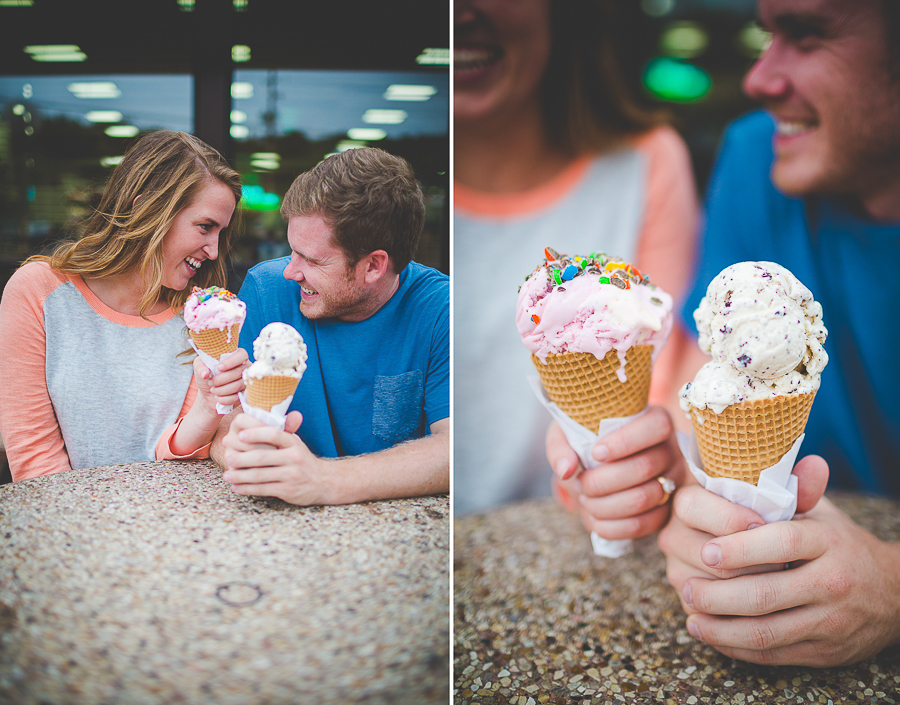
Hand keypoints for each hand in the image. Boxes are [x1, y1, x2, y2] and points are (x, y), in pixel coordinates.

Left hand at [193, 348, 248, 412]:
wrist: (208, 392)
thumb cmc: (207, 375)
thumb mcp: (199, 367)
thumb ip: (200, 367)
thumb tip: (205, 374)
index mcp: (236, 356)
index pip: (241, 355)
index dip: (231, 362)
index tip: (218, 368)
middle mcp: (244, 367)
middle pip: (239, 372)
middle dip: (221, 379)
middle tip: (210, 382)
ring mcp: (246, 381)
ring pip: (237, 385)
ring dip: (221, 390)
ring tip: (212, 390)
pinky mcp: (244, 394)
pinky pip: (237, 397)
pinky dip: (224, 399)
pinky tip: (217, 398)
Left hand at [221, 411, 330, 505]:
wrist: (323, 481)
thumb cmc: (302, 459)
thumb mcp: (295, 443)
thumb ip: (280, 432)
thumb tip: (262, 415)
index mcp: (293, 443)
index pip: (274, 434)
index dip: (256, 434)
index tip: (240, 434)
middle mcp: (294, 457)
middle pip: (262, 457)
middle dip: (242, 458)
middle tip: (228, 457)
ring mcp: (291, 475)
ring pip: (260, 475)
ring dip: (240, 476)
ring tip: (227, 475)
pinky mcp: (288, 490)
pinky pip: (263, 489)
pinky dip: (247, 489)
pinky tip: (236, 487)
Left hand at [545, 406, 686, 539]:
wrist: (594, 466)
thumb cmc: (584, 442)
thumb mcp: (567, 435)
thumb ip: (561, 448)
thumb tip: (566, 470)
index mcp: (654, 421)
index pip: (656, 427)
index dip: (625, 442)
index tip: (595, 453)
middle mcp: (670, 450)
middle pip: (645, 468)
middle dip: (603, 481)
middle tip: (581, 484)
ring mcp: (672, 482)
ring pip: (644, 499)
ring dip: (605, 505)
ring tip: (586, 499)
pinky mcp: (666, 510)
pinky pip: (644, 525)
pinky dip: (613, 526)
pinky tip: (595, 518)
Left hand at [659, 456, 899, 665]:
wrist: (894, 591)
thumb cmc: (839, 543)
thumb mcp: (821, 513)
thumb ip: (790, 490)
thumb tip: (769, 453)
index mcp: (827, 541)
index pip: (781, 543)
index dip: (740, 549)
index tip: (706, 551)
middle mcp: (831, 582)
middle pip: (765, 594)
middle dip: (716, 595)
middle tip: (685, 587)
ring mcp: (829, 621)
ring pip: (765, 632)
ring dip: (720, 627)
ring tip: (691, 615)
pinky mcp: (825, 651)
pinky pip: (774, 655)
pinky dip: (737, 647)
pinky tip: (712, 634)